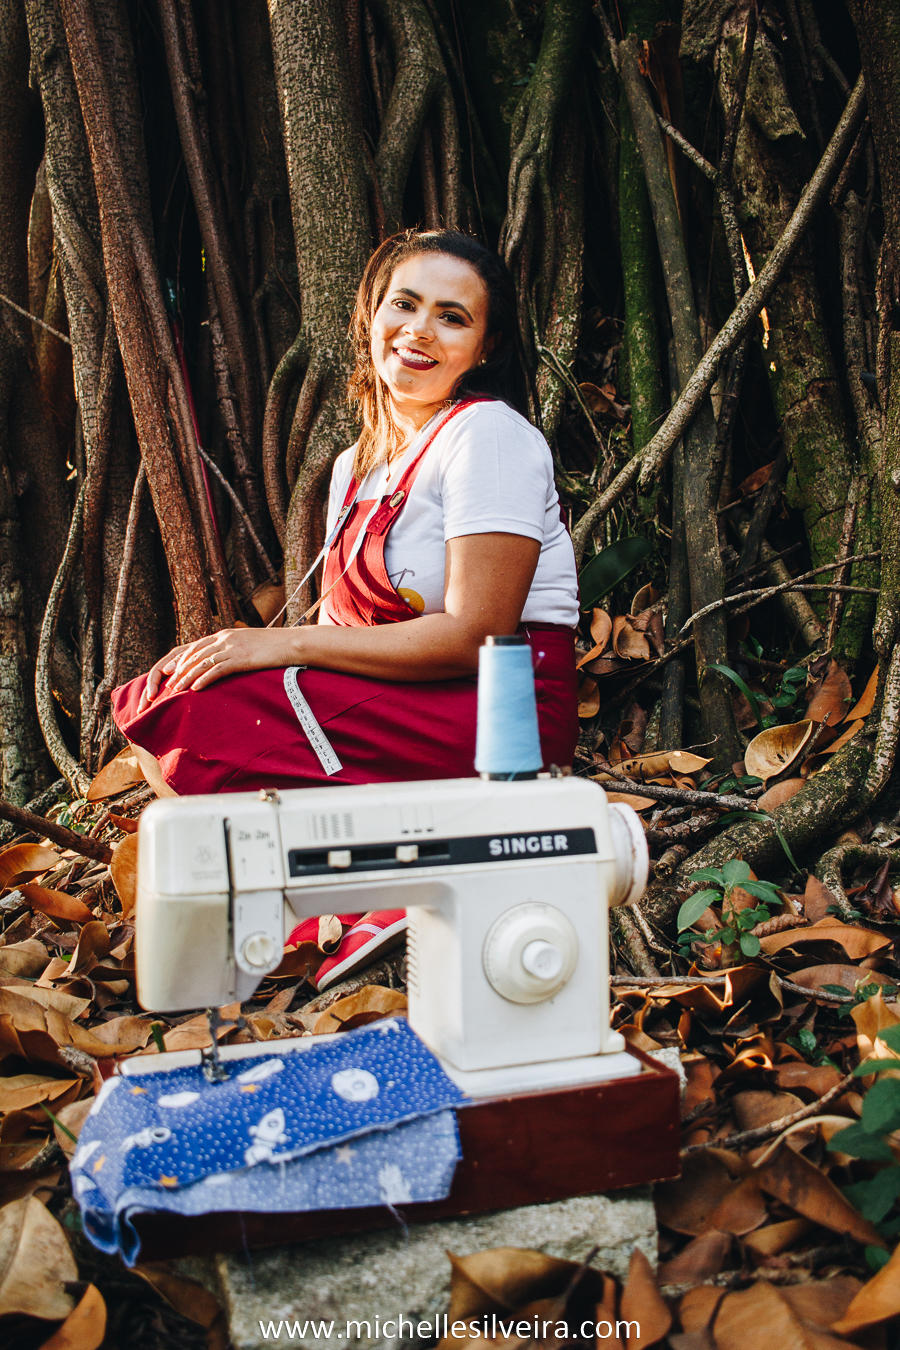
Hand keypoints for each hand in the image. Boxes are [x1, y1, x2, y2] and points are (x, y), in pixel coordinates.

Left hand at [137, 628, 298, 710]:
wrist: (292, 643)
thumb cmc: (273, 647)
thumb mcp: (249, 644)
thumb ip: (234, 650)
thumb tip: (225, 661)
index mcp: (225, 635)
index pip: (195, 646)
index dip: (180, 659)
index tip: (169, 671)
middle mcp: (224, 638)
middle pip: (194, 654)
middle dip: (179, 670)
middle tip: (167, 683)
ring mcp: (232, 647)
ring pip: (202, 663)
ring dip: (187, 677)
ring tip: (176, 690)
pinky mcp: (241, 658)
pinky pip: (217, 670)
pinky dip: (204, 679)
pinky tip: (195, 690)